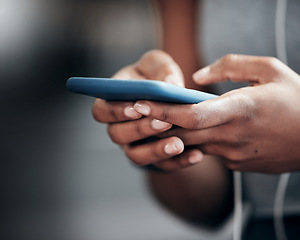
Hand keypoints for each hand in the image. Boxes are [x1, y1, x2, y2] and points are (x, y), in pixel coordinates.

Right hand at [92, 50, 203, 170]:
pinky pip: (162, 166)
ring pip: (136, 156)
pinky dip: (179, 162)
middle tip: (164, 122)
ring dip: (156, 151)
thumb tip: (170, 84)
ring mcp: (134, 145)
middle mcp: (119, 127)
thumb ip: (161, 70)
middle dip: (140, 129)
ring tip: (178, 144)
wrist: (173, 96)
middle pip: (118, 135)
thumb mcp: (158, 64)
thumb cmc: (157, 75)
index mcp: (112, 103)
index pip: (102, 111)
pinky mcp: (154, 158)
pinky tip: (197, 155)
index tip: (136, 108)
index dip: (115, 112)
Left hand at [133, 54, 299, 178]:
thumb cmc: (299, 101)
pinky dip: (197, 140)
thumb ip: (230, 66)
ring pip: (193, 143)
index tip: (140, 102)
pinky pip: (209, 150)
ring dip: (174, 131)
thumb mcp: (271, 69)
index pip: (191, 115)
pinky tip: (194, 129)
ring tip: (160, 116)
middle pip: (183, 133)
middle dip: (157, 121)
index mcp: (241, 109)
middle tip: (136, 109)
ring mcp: (234, 155)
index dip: (163, 110)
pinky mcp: (236, 165)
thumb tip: (196, 76)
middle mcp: (233, 136)